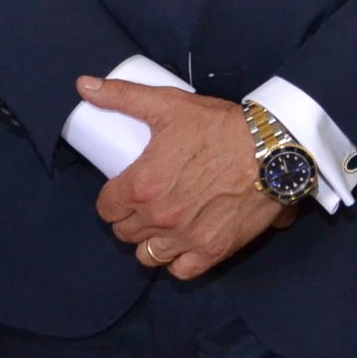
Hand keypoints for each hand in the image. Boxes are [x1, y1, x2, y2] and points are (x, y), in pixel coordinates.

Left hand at [82, 77, 294, 278]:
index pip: (106, 208)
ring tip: (164, 223)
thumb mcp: (169, 104)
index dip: (113, 198)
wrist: (272, 148)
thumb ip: (123, 96)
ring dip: (152, 241)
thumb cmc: (220, 126)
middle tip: (148, 201)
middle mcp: (159, 218)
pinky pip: (180, 272)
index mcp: (142, 185)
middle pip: (125, 233)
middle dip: (131, 218)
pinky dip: (179, 260)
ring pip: (148, 256)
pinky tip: (184, 242)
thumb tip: (84, 85)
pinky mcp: (212, 251)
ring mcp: (186, 239)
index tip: (126, 190)